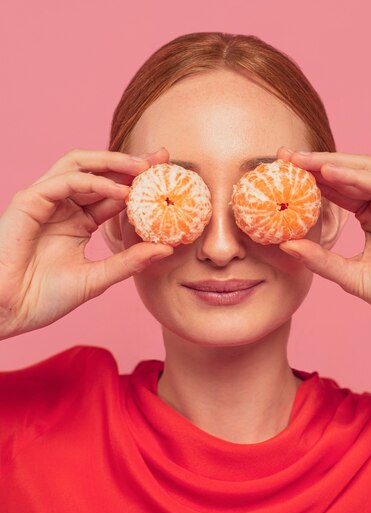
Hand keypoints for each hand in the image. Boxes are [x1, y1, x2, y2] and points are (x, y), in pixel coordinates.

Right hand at [0, 148, 173, 339]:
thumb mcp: (98, 278)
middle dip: (131, 164)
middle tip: (162, 159)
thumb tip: (167, 249)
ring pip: (80, 166)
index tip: (169, 178)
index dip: (140, 185)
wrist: (8, 311)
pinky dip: (95, 182)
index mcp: (78, 223)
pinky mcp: (30, 201)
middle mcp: (63, 207)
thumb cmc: (44, 297)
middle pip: (100, 173)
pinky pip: (66, 181)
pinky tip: (121, 192)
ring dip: (113, 163)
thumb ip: (129, 262)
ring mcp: (46, 201)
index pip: (113, 196)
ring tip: (144, 168)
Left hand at [276, 147, 370, 335]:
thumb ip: (320, 260)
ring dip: (332, 163)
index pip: (338, 189)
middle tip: (284, 156)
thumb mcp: (350, 275)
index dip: (310, 180)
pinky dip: (356, 176)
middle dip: (315, 163)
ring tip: (301, 160)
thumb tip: (285, 245)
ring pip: (365, 172)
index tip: (280, 174)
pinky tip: (328, 171)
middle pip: (349, 174)